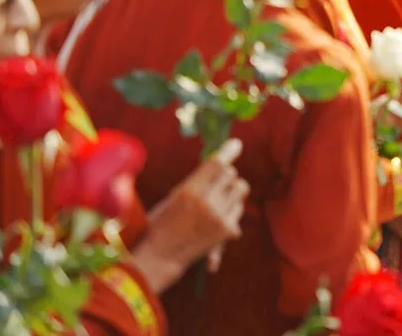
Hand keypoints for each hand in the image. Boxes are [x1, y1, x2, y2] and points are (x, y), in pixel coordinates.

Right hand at [133, 139, 247, 291]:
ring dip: (232, 191)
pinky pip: (238, 210)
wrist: (161, 257)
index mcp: (188, 191)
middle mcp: (206, 202)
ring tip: (217, 201)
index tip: (236, 144)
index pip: (217, 164)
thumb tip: (221, 163)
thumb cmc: (162, 223)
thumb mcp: (174, 197)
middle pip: (231, 175)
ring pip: (240, 190)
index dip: (228, 151)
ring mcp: (219, 217)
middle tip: (216, 183)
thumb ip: (197, 181)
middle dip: (225, 176)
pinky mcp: (227, 231)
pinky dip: (230, 212)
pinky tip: (215, 221)